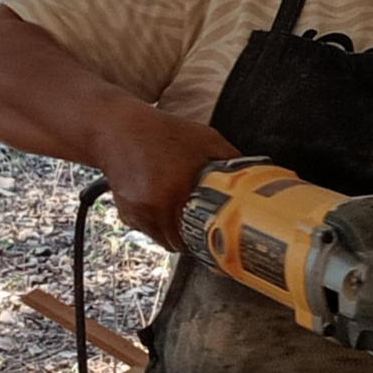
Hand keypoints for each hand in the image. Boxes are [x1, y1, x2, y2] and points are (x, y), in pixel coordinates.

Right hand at [95, 101, 238, 250]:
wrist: (117, 129)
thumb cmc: (163, 132)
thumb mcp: (206, 139)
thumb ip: (232, 160)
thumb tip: (256, 179)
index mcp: (177, 190)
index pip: (198, 236)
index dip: (211, 242)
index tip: (220, 242)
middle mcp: (154, 206)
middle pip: (180, 243)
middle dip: (193, 238)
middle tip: (204, 227)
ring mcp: (138, 212)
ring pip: (163, 239)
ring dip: (175, 232)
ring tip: (183, 212)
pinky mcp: (126, 212)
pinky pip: (148, 230)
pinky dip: (158, 223)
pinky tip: (163, 203)